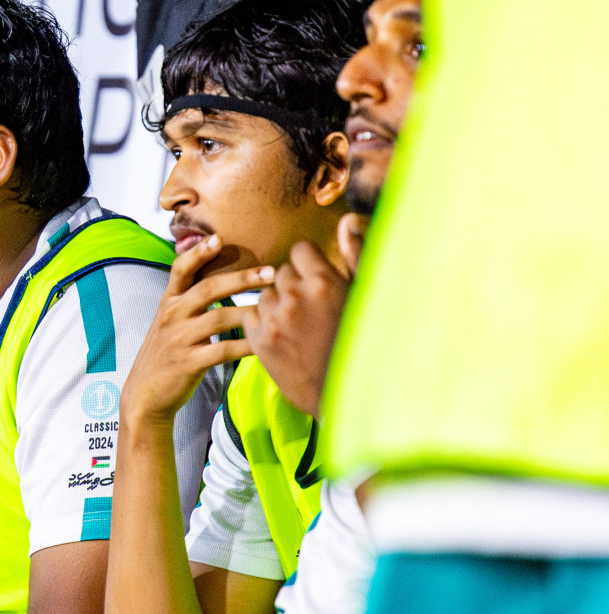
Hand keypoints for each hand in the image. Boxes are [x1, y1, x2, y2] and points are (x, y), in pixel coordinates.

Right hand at [122, 235, 273, 422]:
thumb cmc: (166, 355)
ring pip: (218, 318)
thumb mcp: (169, 323)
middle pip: (207, 289)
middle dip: (241, 278)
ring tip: (275, 307)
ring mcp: (178, 339)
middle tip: (271, 273)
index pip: (179, 270)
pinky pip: (222, 350)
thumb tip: (220, 279)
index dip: (197, 253)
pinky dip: (245, 346)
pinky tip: (264, 343)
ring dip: (250, 311)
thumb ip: (188, 301)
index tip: (218, 238)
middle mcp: (171, 316)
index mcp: (168, 303)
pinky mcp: (188, 362)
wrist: (145, 394)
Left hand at [240, 242, 348, 417]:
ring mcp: (275, 319)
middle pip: (281, 273)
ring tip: (298, 326)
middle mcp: (296, 296)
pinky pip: (249, 316)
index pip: (300, 251)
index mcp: (324, 281)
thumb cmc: (362, 342)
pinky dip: (261, 323)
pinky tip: (282, 336)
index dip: (307, 265)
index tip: (315, 281)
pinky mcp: (260, 341)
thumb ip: (354, 255)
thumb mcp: (364, 296)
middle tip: (309, 310)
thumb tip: (347, 220)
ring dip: (276, 305)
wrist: (345, 393)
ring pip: (265, 295)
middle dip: (292, 286)